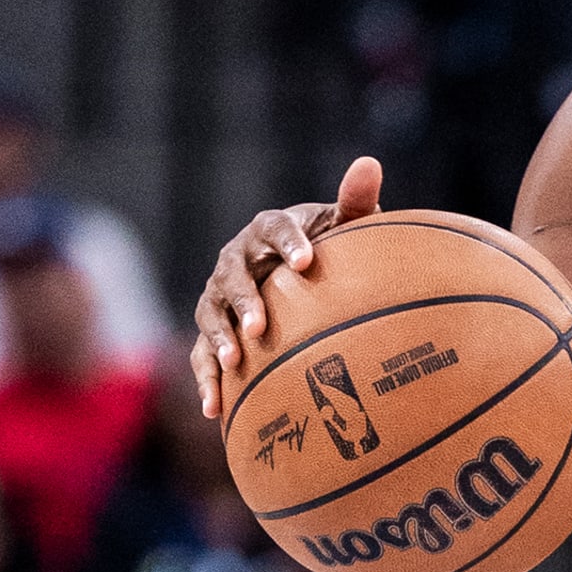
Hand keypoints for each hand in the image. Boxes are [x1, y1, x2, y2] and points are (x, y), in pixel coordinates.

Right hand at [190, 157, 382, 418]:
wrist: (298, 270)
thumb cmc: (327, 244)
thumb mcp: (342, 223)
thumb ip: (354, 200)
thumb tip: (369, 163)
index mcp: (269, 227)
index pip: (276, 228)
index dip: (290, 243)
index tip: (308, 262)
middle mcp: (237, 258)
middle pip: (234, 276)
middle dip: (246, 300)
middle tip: (262, 325)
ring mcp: (219, 294)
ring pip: (212, 315)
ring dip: (220, 339)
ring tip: (234, 363)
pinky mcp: (214, 326)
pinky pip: (202, 353)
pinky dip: (207, 379)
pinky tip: (216, 408)